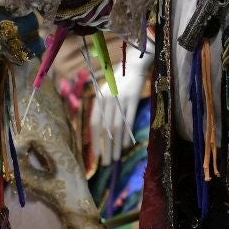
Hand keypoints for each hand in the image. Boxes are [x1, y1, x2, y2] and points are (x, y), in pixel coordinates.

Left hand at [89, 44, 148, 165]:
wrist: (134, 64)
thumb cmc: (118, 80)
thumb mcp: (106, 92)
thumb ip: (103, 108)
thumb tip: (100, 131)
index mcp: (99, 98)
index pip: (94, 123)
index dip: (95, 140)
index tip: (96, 156)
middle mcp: (108, 99)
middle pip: (105, 128)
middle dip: (105, 148)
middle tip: (106, 163)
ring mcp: (121, 99)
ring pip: (117, 127)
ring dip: (116, 145)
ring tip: (115, 158)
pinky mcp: (133, 98)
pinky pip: (129, 120)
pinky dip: (127, 134)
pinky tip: (125, 146)